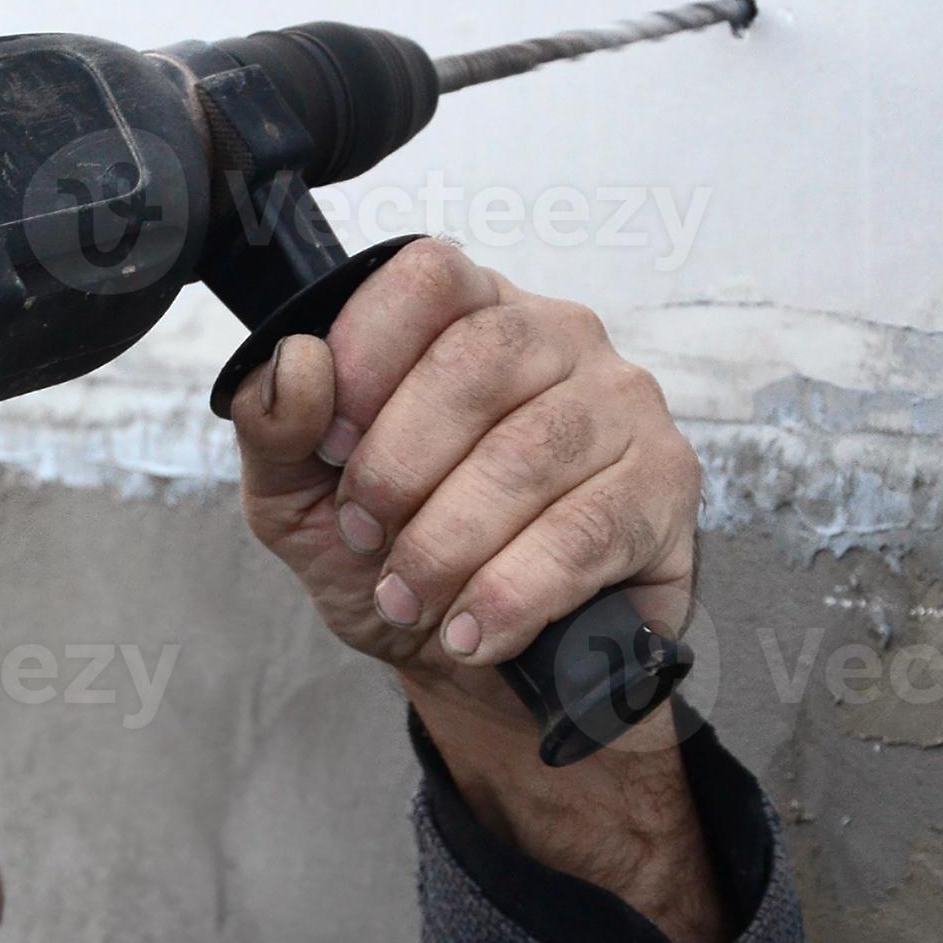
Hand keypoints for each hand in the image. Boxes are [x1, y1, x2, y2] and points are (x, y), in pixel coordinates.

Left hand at [228, 240, 721, 942]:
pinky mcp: (666, 486)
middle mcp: (556, 336)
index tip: (330, 446)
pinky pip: (584, 533)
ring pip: (529, 455)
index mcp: (466, 313)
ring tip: (411, 599)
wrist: (472, 666)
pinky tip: (474, 630)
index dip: (366, 356)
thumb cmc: (391, 557)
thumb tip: (293, 363)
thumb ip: (275, 428)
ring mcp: (622, 405)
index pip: (427, 276)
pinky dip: (511, 594)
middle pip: (476, 361)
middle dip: (398, 468)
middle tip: (364, 536)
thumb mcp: (299, 498)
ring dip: (449, 544)